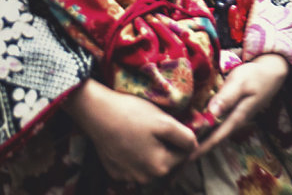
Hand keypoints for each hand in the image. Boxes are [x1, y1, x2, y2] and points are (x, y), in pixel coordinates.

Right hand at [65, 79, 197, 184]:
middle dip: (163, 147)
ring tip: (137, 132)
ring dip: (148, 153)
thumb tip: (195, 146)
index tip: (167, 124)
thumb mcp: (163, 120)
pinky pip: (131, 167)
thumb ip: (184, 137)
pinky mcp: (115, 173)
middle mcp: (146, 179)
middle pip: (164, 162)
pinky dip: (132, 156)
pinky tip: (125, 140)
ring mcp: (128, 178)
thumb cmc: (131, 114)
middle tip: (151, 127)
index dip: (178, 137)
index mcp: (161, 167)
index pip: (182, 155)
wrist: (96, 113)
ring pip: (148, 166)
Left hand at [189, 53, 288, 160]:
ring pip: (214, 133)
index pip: (216, 138)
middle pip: (213, 140)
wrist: (270, 73)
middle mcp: (233, 122)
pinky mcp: (230, 111)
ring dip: (200, 141)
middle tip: (178, 159)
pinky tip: (193, 129)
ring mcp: (232, 117)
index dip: (201, 149)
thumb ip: (227, 97)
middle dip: (197, 150)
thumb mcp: (240, 83)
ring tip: (182, 148)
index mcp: (236, 118)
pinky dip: (204, 130)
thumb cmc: (255, 76)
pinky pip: (215, 124)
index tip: (186, 159)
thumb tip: (212, 113)